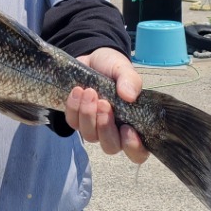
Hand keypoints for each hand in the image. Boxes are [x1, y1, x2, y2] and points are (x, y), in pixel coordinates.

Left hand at [64, 47, 148, 164]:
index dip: (133, 147)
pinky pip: (72, 123)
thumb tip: (129, 96)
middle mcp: (114, 131)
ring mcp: (94, 127)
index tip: (127, 128)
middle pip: (110, 146)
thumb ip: (130, 81)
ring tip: (90, 92)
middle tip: (104, 103)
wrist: (91, 59)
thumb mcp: (124, 69)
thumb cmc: (113, 68)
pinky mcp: (77, 119)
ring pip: (89, 136)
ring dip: (88, 115)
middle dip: (105, 127)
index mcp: (133, 124)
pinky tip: (77, 91)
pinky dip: (74, 108)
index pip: (138, 152)